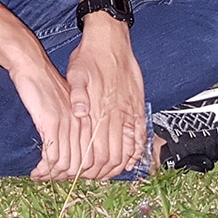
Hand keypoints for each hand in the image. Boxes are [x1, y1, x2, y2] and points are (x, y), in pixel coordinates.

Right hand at [9, 59, 90, 181]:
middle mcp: (82, 125)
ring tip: (41, 176)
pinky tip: (36, 171)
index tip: (65, 176)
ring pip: (66, 164)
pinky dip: (44, 169)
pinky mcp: (52, 123)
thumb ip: (74, 127)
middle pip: (81, 165)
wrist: (34, 68)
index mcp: (89, 121)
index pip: (92, 159)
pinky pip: (52, 156)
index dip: (79, 173)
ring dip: (53, 176)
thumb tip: (73, 152)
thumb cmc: (48, 87)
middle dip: (66, 177)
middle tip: (51, 179)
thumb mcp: (67, 107)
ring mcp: (68, 125)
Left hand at [62, 16, 145, 179]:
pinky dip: (137, 150)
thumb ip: (77, 94)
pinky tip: (132, 159)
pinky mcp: (137, 106)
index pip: (99, 150)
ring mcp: (130, 111)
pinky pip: (141, 134)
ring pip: (129, 148)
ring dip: (120, 164)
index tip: (84, 174)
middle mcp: (118, 113)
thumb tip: (78, 112)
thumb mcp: (76, 72)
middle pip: (114, 155)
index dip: (92, 167)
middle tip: (94, 177)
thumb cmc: (90, 57)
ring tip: (111, 173)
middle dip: (104, 171)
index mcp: (101, 108)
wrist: (112, 40)